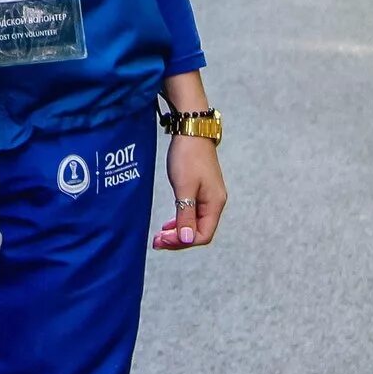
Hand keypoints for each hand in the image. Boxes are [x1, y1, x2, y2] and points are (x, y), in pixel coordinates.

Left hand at [153, 136, 226, 250]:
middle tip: (157, 241)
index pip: (203, 235)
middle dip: (178, 239)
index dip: (182, 242)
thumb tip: (188, 240)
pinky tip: (169, 223)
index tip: (162, 239)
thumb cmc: (188, 156)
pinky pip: (193, 213)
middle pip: (199, 232)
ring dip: (178, 231)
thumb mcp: (184, 187)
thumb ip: (186, 214)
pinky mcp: (201, 191)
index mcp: (214, 204)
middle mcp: (215, 203)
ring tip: (160, 235)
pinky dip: (180, 220)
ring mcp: (209, 197)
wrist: (191, 131)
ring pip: (195, 224)